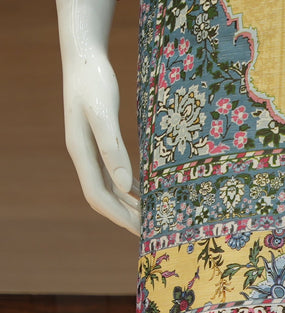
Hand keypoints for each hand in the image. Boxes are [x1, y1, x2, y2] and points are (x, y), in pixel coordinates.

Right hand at [57, 0, 139, 233]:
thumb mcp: (104, 112)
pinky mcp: (100, 143)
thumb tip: (124, 185)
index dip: (118, 216)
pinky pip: (113, 174)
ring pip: (109, 188)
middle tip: (152, 232)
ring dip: (128, 205)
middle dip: (125, 217)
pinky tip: (144, 192)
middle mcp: (84, 156)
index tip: (140, 231)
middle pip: (103, 197)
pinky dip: (129, 187)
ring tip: (152, 218)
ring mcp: (90, 150)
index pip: (97, 195)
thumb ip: (112, 147)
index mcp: (81, 152)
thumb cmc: (93, 80)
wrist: (84, 57)